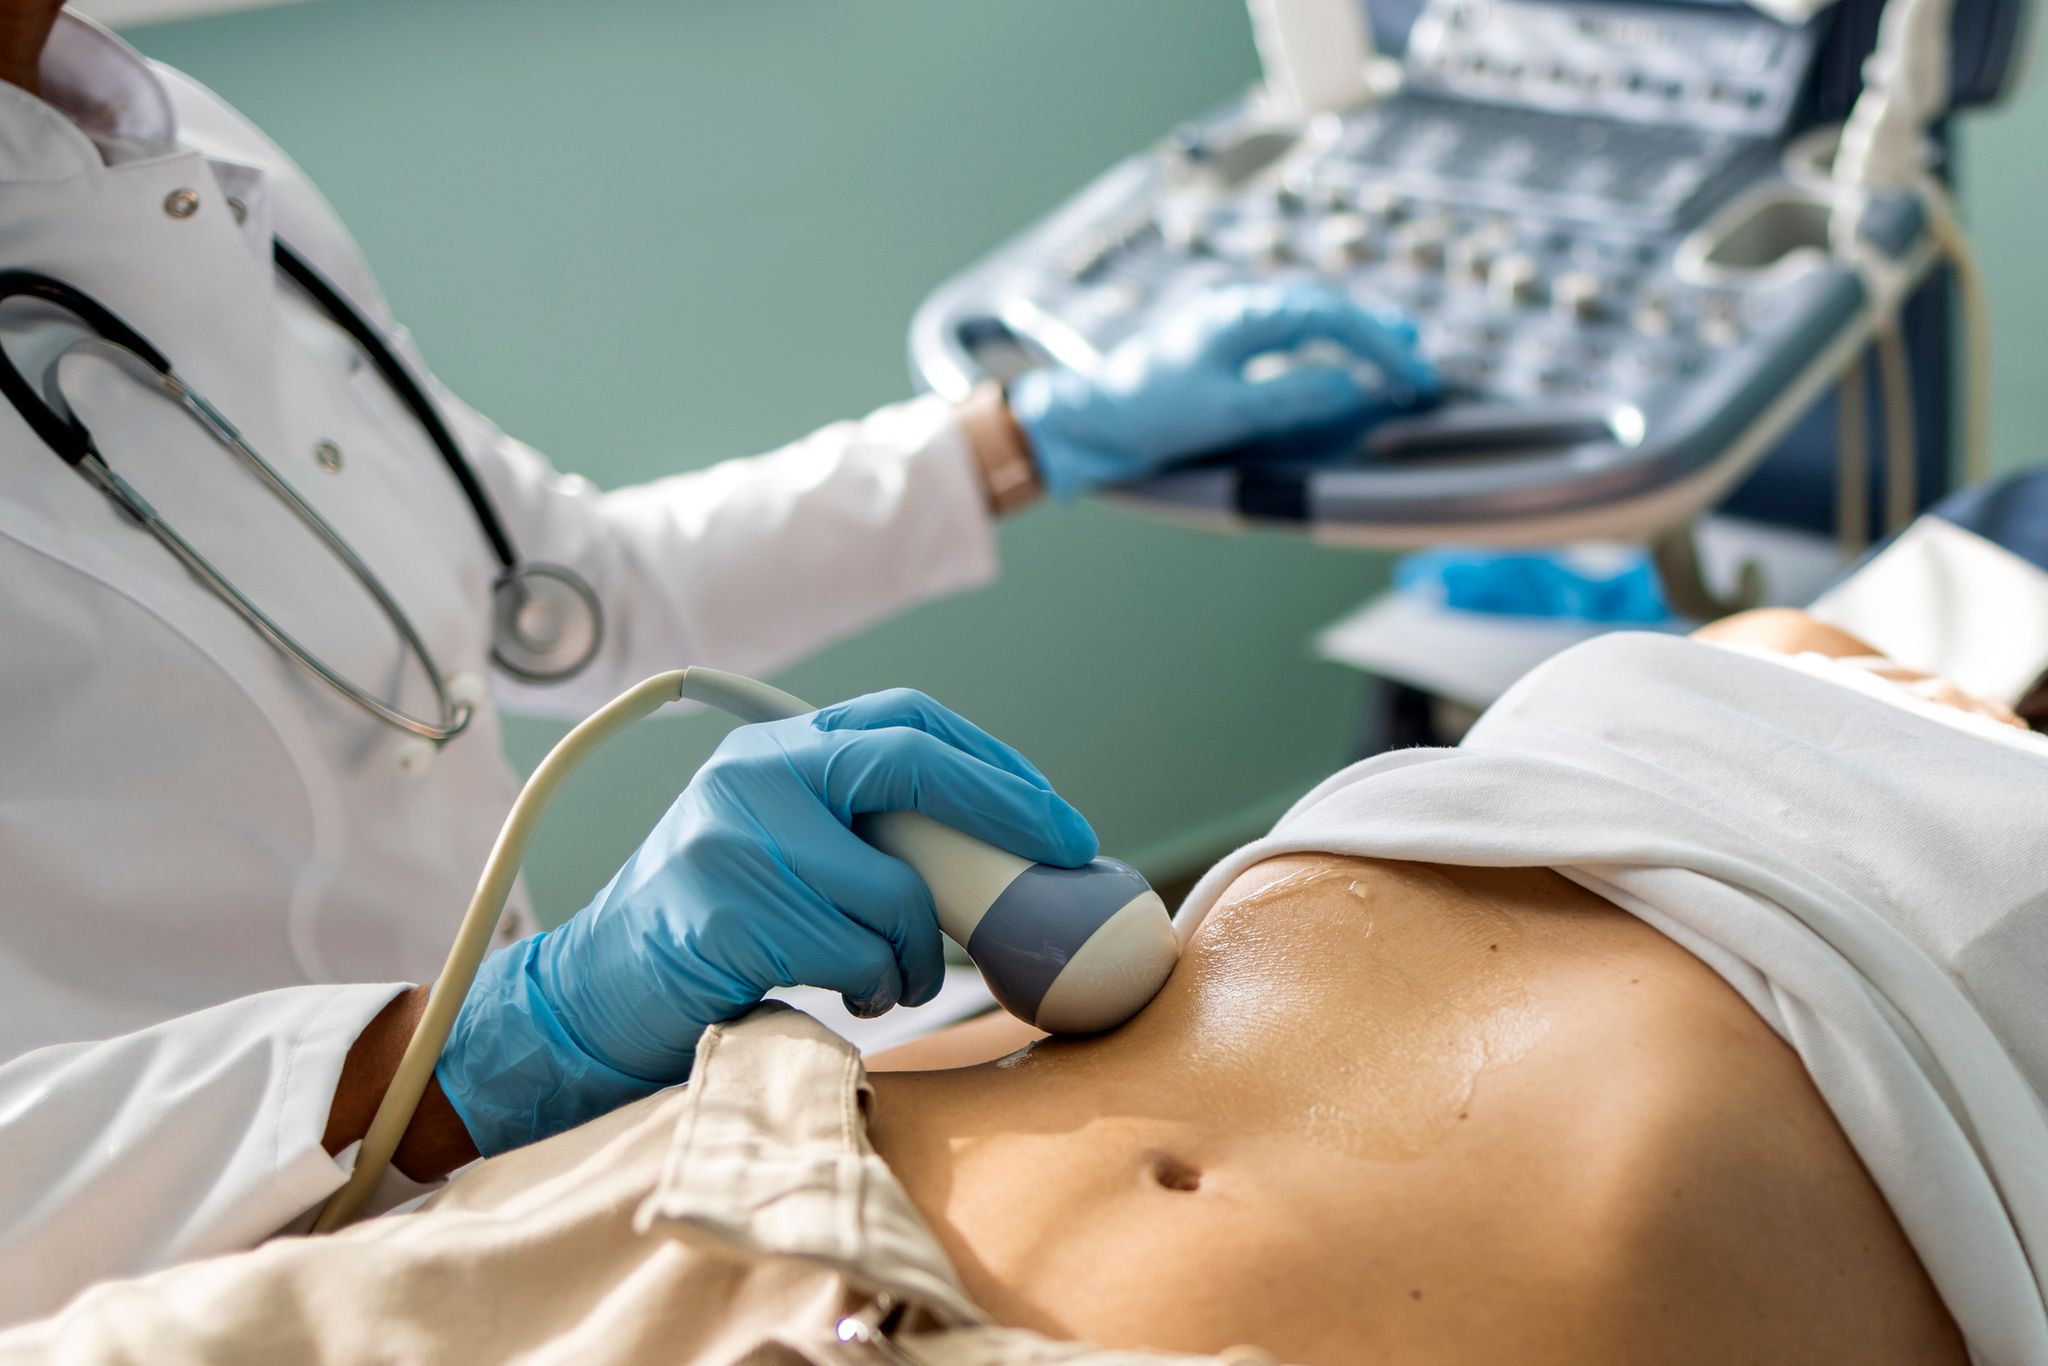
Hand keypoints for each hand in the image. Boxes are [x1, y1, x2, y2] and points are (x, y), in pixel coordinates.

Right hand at [435, 690, 1095, 1153]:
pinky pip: (855, 954)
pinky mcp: (726, 914)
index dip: (994, 764)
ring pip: (895, 891)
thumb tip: (1005, 843)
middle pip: (911, 767)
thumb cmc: (716, 933)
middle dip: (1005, 814)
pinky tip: (845, 993)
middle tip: (1061, 862)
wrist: (594, 998)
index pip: (906, 719)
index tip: (1056, 816)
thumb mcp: (780, 845)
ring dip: (919, 953)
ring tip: (891, 977)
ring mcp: (733, 840)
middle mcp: (752, 775)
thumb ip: (862, 825)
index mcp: (774, 749)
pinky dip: (874, 987)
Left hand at [1009, 281, 1435, 498]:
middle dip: (1377, 336)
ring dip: (1353, 337)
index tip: (1412, 378)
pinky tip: (1340, 362)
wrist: (1089, 418)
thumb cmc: (1148, 413)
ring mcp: (1230, 321)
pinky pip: (1286, 335)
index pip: (1329, 317)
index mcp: (1241, 313)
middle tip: (1419, 367)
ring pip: (1308, 318)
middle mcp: (1240, 307)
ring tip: (1397, 355)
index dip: (1379, 346)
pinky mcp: (1222, 344)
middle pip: (1326, 309)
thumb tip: (1349, 386)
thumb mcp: (1225, 412)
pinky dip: (1323, 347)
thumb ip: (1291, 397)